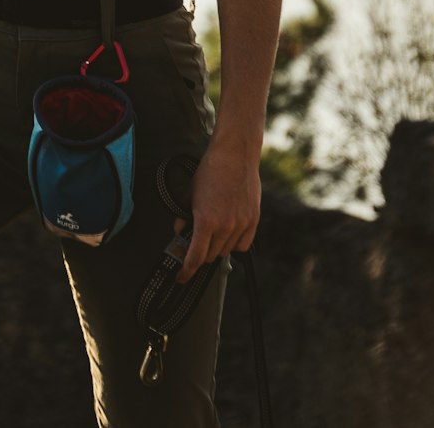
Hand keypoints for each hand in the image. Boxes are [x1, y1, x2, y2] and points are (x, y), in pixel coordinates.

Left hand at [174, 138, 260, 283]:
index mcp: (206, 221)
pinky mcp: (253, 220)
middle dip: (200, 253)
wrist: (235, 155)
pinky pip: (242, 245)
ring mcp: (241, 224)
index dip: (187, 271)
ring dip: (216, 247)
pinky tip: (228, 233)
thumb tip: (180, 231)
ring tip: (212, 231)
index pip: (195, 257)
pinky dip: (233, 244)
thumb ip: (184, 215)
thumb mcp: (190, 193)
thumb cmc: (210, 171)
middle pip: (210, 256)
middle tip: (196, 243)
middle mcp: (225, 226)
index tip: (182, 277)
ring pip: (226, 251)